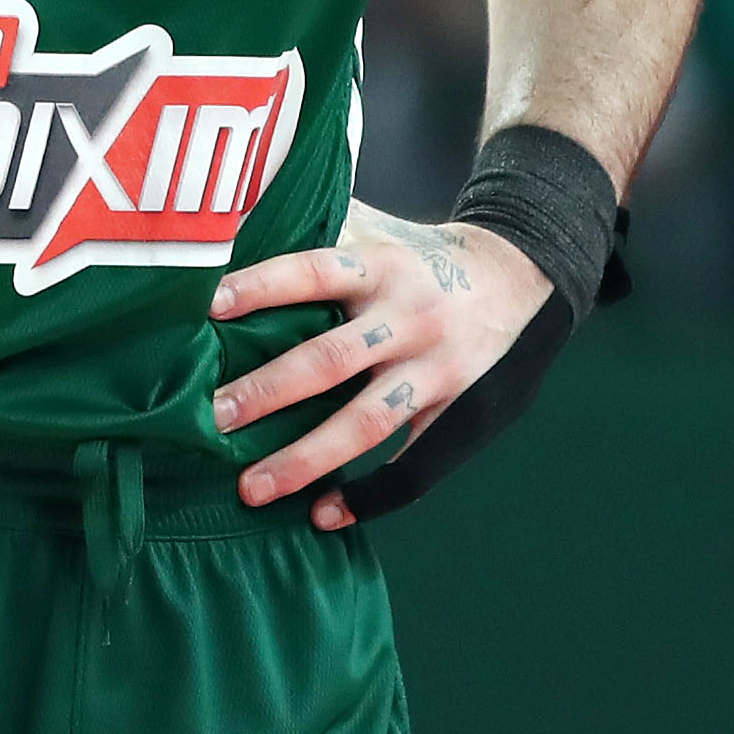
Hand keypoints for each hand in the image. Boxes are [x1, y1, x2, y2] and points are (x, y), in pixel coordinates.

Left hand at [206, 200, 552, 529]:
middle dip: (269, 390)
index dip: (263, 286)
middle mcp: (410, 318)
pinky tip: (322, 514)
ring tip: (251, 488)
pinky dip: (368, 496)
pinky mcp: (459, 413)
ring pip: (367, 422)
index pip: (316, 271)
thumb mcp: (384, 231)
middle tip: (213, 416)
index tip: (208, 306)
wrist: (525, 276)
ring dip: (306, 459)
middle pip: (333, 358)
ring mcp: (437, 370)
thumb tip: (238, 219)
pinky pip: (414, 466)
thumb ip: (322, 229)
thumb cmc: (427, 258)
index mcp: (384, 266)